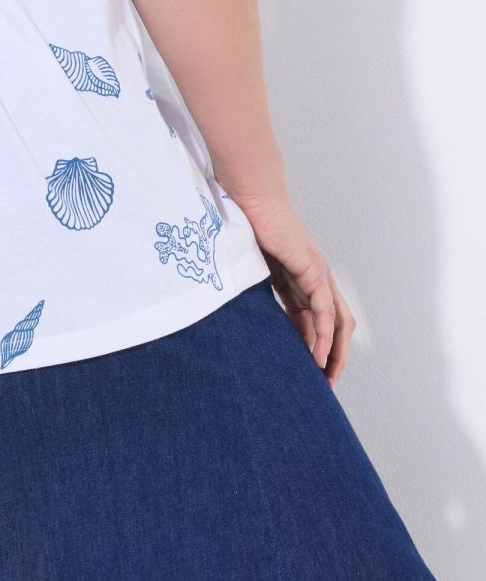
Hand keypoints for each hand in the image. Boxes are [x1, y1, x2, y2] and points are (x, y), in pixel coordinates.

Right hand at [231, 190, 355, 384]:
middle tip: (324, 383)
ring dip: (335, 352)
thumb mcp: (251, 268)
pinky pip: (325, 311)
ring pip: (339, 322)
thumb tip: (241, 314)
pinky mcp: (313, 270)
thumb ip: (255, 290)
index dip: (315, 346)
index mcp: (300, 278)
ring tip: (325, 377)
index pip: (317, 320)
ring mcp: (318, 273)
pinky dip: (325, 336)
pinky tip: (317, 356)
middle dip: (333, 355)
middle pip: (338, 325)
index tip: (307, 371)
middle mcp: (315, 277)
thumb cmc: (245, 223)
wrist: (249, 197)